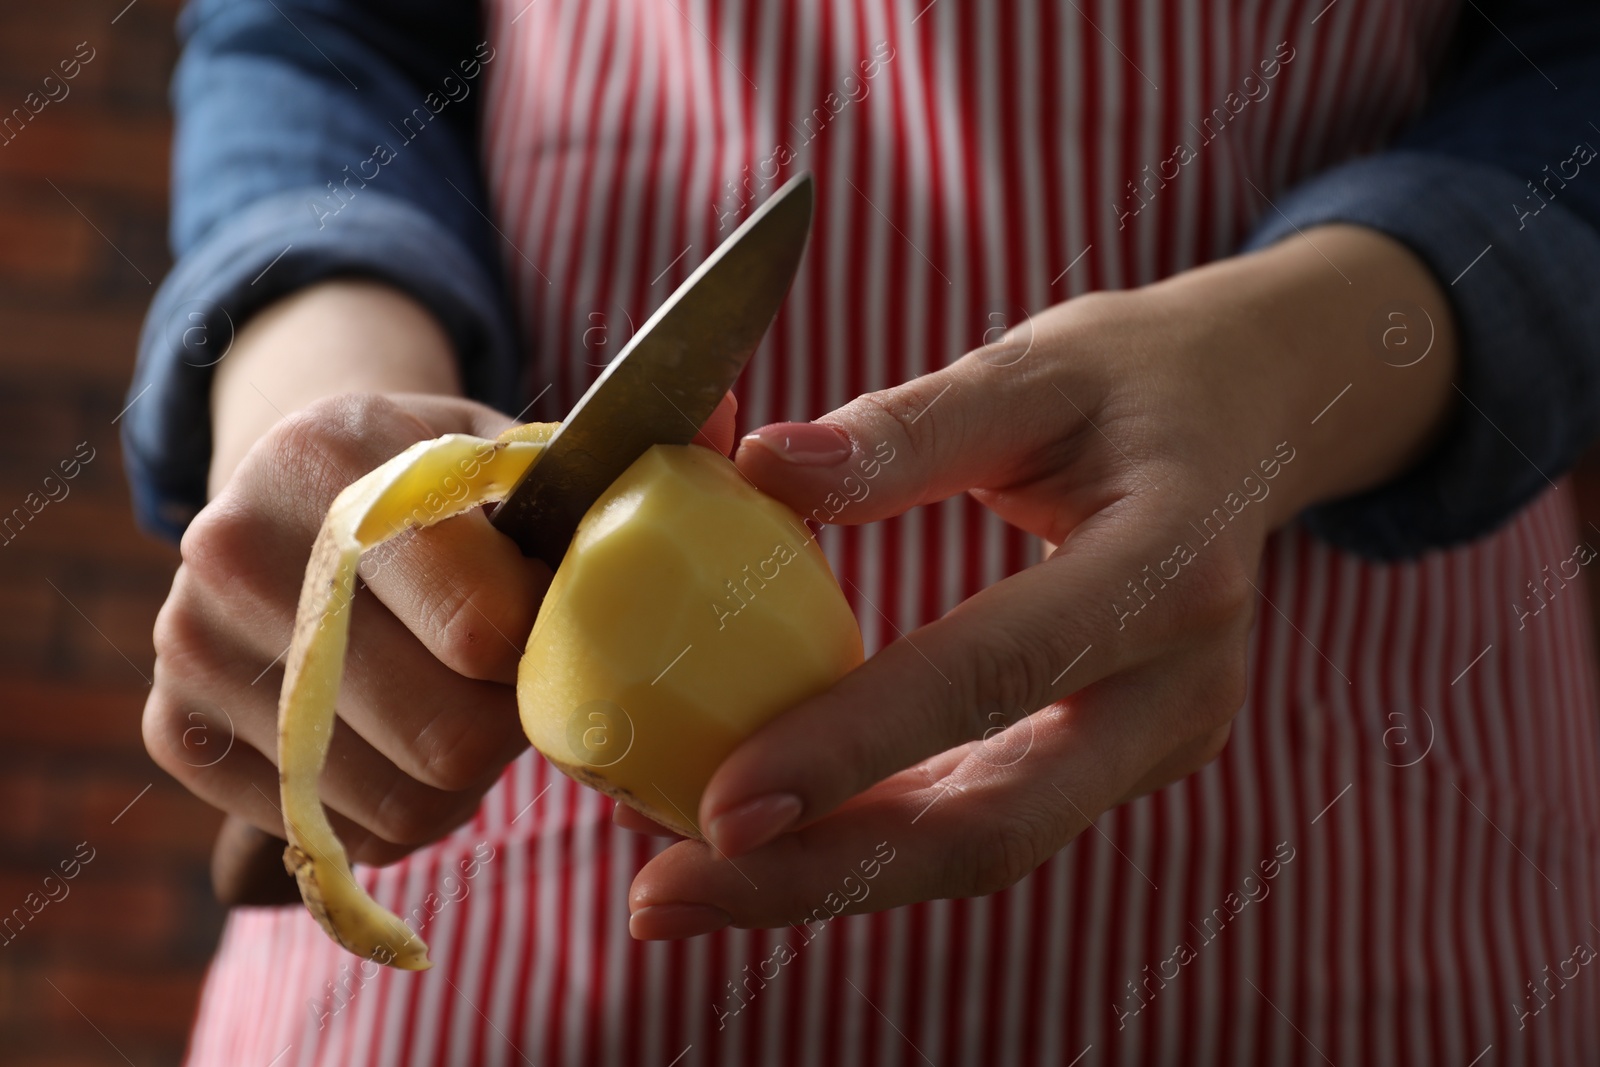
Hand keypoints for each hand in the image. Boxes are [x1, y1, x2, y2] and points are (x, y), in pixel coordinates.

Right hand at [148, 279, 742, 878]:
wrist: (299, 490)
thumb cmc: (444, 483)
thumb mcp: (522, 450)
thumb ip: (622, 449)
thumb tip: (733, 408)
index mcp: (339, 459)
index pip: (487, 628)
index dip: (555, 650)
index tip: (562, 625)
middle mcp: (237, 546)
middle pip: (447, 736)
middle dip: (513, 725)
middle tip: (520, 682)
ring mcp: (188, 643)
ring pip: (395, 801)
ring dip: (461, 778)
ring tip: (464, 703)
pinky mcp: (171, 727)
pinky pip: (334, 833)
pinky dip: (393, 806)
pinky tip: (398, 735)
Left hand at [624, 224, 1458, 937]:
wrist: (1255, 420)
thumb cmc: (1137, 381)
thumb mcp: (1037, 367)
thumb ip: (909, 425)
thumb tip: (763, 466)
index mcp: (1168, 569)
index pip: (997, 674)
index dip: (855, 744)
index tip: (720, 805)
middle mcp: (1180, 688)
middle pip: (994, 827)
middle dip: (818, 876)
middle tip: (664, 897)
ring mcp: (1157, 741)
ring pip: (982, 847)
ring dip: (824, 876)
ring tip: (679, 880)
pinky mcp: (1118, 761)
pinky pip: (985, 819)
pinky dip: (867, 839)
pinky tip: (762, 838)